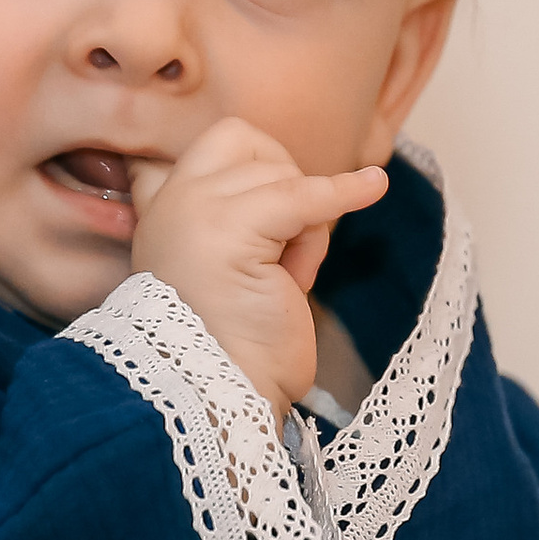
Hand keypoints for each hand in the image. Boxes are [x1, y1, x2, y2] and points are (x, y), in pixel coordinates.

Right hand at [127, 119, 385, 414]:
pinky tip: (375, 185)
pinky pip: (307, 194)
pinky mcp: (234, 228)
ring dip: (304, 230)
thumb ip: (242, 220)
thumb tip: (301, 185)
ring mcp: (197, 209)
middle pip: (257, 150)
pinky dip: (347, 190)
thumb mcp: (230, 266)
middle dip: (289, 195)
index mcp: (164, 212)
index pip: (216, 145)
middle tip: (283, 258)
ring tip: (287, 281)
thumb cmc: (236, 343)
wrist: (222, 394)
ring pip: (283, 178)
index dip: (261, 165)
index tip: (286, 212)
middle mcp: (173, 203)